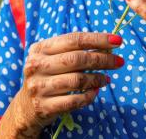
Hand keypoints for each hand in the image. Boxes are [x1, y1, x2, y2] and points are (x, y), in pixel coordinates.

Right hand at [0, 32, 121, 137]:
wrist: (26, 107)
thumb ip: (74, 51)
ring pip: (77, 80)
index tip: (117, 41)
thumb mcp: (53, 59)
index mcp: (40, 48)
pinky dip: (89, 96)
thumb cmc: (47, 77)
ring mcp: (39, 86)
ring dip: (97, 79)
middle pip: (77, 59)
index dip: (98, 39)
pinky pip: (73, 100)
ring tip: (107, 79)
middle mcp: (36, 65)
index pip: (74, 39)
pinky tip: (95, 92)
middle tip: (119, 62)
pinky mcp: (44, 106)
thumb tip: (107, 47)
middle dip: (102, 59)